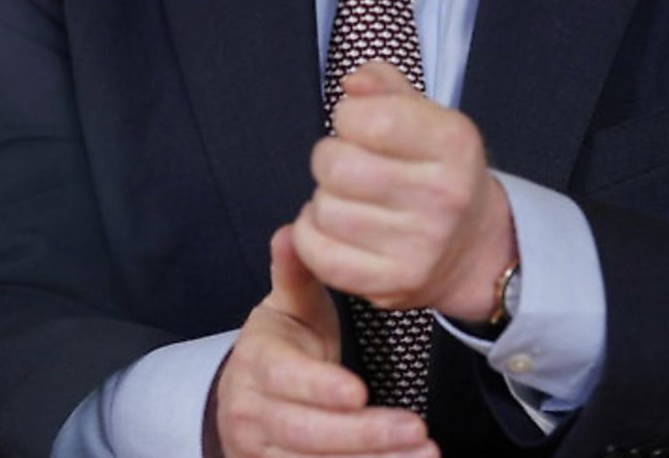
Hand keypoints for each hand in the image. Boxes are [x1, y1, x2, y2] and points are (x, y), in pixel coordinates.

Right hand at [211, 226, 435, 457]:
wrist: (243, 398)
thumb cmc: (279, 348)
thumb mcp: (285, 309)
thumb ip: (293, 274)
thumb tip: (291, 233)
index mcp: (256, 364)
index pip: (284, 378)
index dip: (319, 386)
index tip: (358, 391)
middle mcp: (253, 413)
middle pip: (305, 431)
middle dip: (362, 435)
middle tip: (415, 428)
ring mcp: (264, 452)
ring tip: (425, 453)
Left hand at [294, 61, 516, 320]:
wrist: (475, 248)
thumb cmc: (438, 170)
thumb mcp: (426, 116)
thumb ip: (384, 87)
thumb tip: (351, 85)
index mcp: (454, 143)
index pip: (372, 119)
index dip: (349, 116)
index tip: (358, 125)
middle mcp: (443, 196)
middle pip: (337, 166)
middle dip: (330, 158)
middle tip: (348, 165)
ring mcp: (420, 246)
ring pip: (324, 209)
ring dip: (324, 199)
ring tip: (349, 198)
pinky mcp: (393, 284)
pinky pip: (317, 253)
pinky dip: (310, 235)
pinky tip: (332, 226)